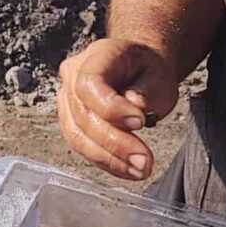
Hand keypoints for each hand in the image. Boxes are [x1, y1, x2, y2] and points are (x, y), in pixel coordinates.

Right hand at [57, 39, 179, 179]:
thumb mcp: (158, 75)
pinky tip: (128, 170)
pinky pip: (82, 146)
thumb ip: (147, 92)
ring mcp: (67, 100)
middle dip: (115, 143)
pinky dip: (107, 162)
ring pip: (78, 136)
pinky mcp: (70, 122)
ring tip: (140, 170)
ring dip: (110, 159)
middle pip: (83, 116)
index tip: (140, 122)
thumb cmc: (148, 70)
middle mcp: (72, 76)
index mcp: (95, 56)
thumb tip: (134, 110)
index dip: (111, 108)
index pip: (89, 84)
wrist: (138, 71)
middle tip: (145, 161)